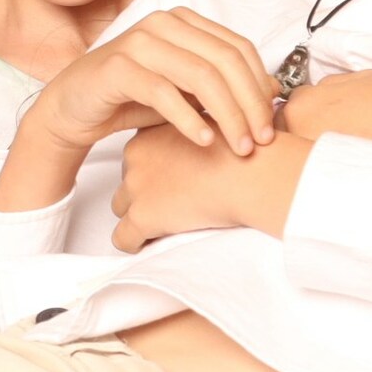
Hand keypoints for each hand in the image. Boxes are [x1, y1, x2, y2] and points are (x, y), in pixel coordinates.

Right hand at [0, 8, 281, 211]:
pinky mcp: (117, 67)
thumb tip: (274, 92)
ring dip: (227, 114)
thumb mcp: (185, 91)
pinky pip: (163, 92)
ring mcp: (139, 41)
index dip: (261, 86)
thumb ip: (222, 86)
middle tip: (260, 140)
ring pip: (200, 75)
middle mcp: (164, 23)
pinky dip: (188, 119)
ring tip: (238, 146)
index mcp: (185, 22)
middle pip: (225, 60)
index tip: (272, 124)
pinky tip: (204, 140)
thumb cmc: (133, 98)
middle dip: (250, 103)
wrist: (74, 108)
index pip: (239, 48)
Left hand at [111, 123, 310, 249]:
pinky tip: (153, 243)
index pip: (138, 157)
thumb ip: (192, 135)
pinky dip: (135, 243)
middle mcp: (136, 156)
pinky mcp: (142, 216)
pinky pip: (123, 238)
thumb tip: (196, 150)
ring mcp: (136, 187)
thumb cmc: (242, 152)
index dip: (155, 172)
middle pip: (128, 180)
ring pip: (122, 208)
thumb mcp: (209, 128)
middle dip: (146, 193)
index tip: (174, 182)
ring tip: (167, 224)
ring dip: (140, 216)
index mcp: (150, 134)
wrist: (250, 173)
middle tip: (175, 202)